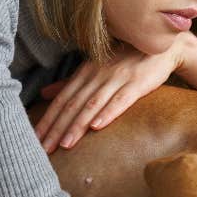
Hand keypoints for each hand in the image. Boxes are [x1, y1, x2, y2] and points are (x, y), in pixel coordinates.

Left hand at [34, 37, 190, 152]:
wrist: (162, 47)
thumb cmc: (127, 59)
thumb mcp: (96, 68)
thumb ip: (71, 83)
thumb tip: (44, 94)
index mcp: (85, 72)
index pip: (61, 99)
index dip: (47, 119)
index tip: (35, 139)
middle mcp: (97, 74)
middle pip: (73, 104)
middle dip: (57, 128)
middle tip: (43, 149)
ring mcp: (117, 78)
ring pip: (92, 105)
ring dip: (77, 125)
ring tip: (65, 145)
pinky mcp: (137, 83)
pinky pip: (120, 100)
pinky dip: (108, 113)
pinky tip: (97, 126)